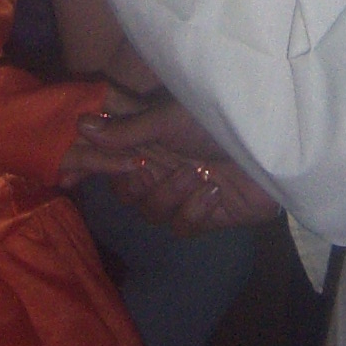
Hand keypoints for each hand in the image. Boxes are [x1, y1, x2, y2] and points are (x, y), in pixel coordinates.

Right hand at [62, 96, 279, 232]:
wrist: (277, 147)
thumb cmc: (224, 117)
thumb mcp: (173, 117)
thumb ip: (128, 129)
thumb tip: (82, 125)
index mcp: (153, 137)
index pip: (111, 153)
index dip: (91, 163)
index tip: (68, 172)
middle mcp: (164, 163)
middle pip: (125, 189)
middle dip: (134, 181)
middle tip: (147, 166)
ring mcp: (184, 190)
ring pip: (150, 212)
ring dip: (170, 194)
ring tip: (196, 173)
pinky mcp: (206, 215)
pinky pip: (180, 227)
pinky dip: (193, 211)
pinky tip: (212, 193)